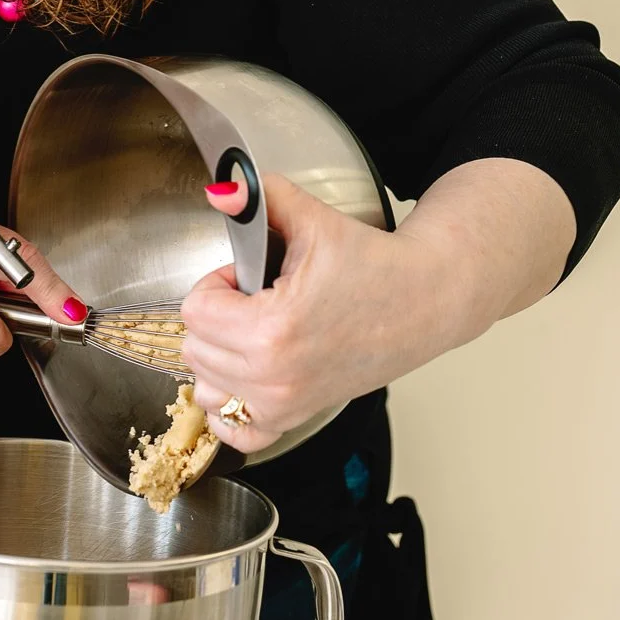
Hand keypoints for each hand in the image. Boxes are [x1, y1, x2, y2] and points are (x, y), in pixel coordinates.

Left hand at [180, 172, 450, 453]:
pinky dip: (231, 405)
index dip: (217, 282)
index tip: (247, 276)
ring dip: (218, 358)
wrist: (425, 300)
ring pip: (206, 388)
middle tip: (255, 298)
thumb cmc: (375, 265)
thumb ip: (259, 199)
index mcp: (272, 330)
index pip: (194, 311)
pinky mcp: (296, 418)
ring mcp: (285, 405)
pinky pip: (234, 430)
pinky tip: (248, 373)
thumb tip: (222, 189)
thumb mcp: (313, 221)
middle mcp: (274, 377)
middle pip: (195, 348)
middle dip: (217, 316)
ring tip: (253, 331)